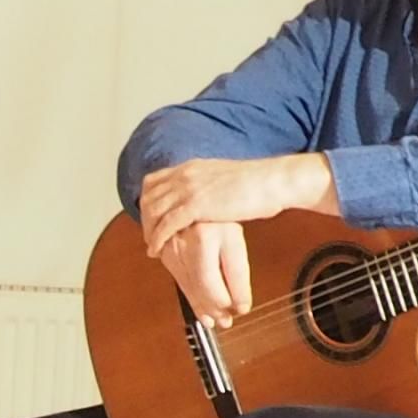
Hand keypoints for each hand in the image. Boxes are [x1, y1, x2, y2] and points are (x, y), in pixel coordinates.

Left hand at [138, 153, 335, 248]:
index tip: (150, 219)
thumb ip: (209, 184)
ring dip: (148, 232)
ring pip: (153, 212)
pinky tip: (156, 251)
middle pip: (148, 198)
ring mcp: (188, 189)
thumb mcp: (224, 177)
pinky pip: (166, 225)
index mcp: (191, 167)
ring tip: (152, 248)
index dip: (148, 202)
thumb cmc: (258, 183)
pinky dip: (157, 239)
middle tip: (148, 237)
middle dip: (144, 220)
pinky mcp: (196, 205)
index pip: (155, 182)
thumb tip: (208, 193)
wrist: (272, 181)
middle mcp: (185, 175)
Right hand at [159, 220, 250, 322]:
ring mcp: (176, 247)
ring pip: (191, 287)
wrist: (186, 195)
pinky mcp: (165, 254)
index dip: (239, 295)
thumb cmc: (215, 215)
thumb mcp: (234, 235)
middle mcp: (194, 239)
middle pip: (207, 284)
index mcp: (218, 231)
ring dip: (205, 308)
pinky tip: (203, 312)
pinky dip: (193, 300)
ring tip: (218, 319)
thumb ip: (237, 270)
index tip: (244, 307)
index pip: (232, 271)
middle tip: (229, 318)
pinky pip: (180, 283)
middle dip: (220, 306)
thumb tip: (240, 304)